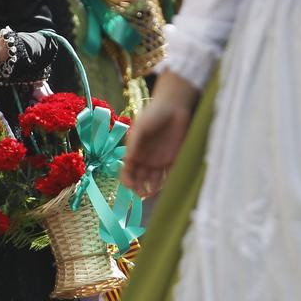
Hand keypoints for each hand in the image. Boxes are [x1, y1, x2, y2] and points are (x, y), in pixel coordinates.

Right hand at [120, 71, 199, 196]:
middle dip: (139, 188)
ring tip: (152, 192)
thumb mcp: (140, 128)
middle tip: (142, 193)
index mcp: (134, 151)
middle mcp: (145, 158)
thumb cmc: (153, 114)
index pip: (127, 170)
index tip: (130, 186)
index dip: (127, 179)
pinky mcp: (173, 160)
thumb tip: (127, 161)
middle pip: (139, 179)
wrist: (174, 106)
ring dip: (152, 189)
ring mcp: (159, 160)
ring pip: (153, 181)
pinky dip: (166, 183)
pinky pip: (168, 175)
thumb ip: (133, 144)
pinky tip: (165, 186)